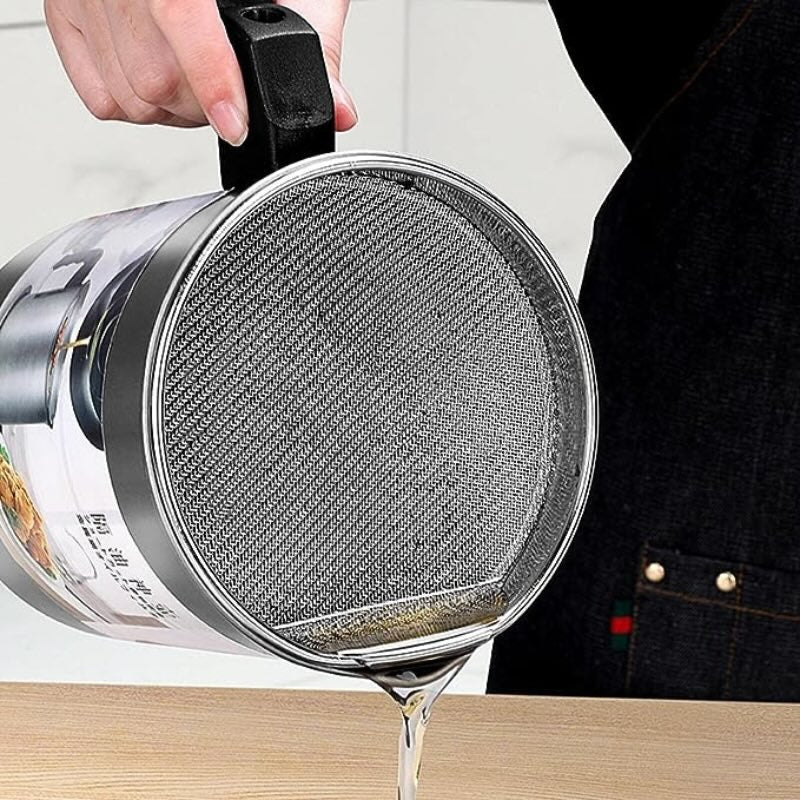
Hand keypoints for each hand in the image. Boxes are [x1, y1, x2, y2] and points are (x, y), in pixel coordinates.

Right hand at [44, 0, 356, 143]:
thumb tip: (334, 109)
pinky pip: (101, 98)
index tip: (236, 124)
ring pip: (130, 97)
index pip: (179, 16)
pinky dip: (137, 107)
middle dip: (203, 106)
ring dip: (173, 112)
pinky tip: (164, 81)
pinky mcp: (65, 13)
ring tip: (198, 85)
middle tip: (229, 94)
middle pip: (157, 79)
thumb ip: (315, 41)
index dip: (211, 82)